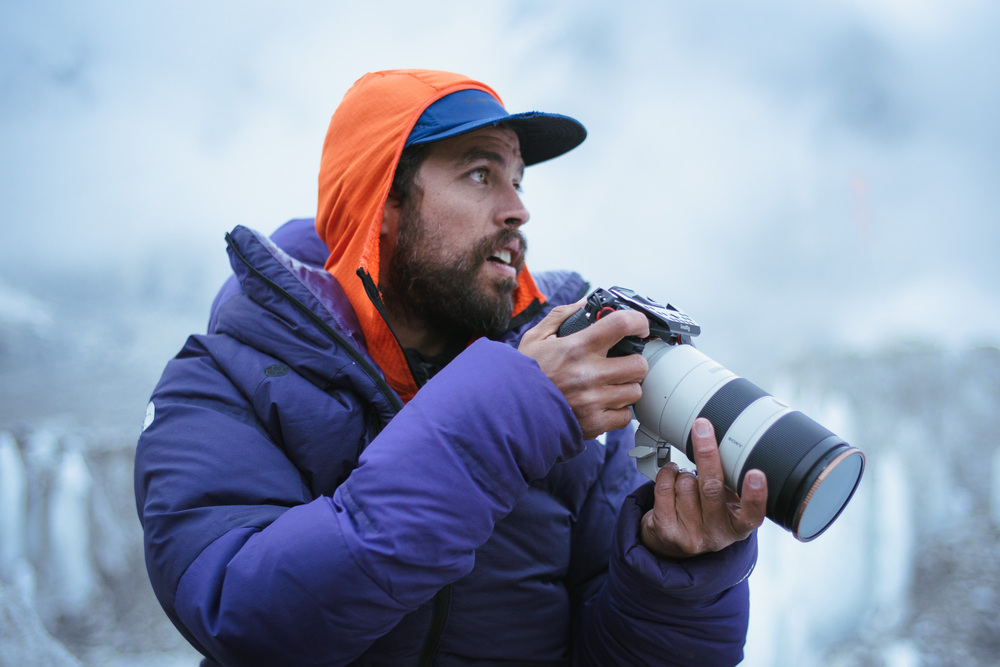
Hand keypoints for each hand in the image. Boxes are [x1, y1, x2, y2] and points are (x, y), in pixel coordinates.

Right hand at [518, 300, 648, 439]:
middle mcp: (588, 374)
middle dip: (633, 361)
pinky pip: (625, 416)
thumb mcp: (536, 338)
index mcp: (576, 348)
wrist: (509, 412)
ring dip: (626, 387)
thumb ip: (562, 316)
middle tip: (622, 362)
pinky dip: (618, 411)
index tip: (639, 327)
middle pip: (639, 364)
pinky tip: (603, 404)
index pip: (621, 324)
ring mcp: (593, 401)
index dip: (637, 322)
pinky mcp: (594, 424)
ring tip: (610, 385)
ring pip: (635, 391)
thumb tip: (585, 303)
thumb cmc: (524, 376)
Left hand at [641, 418, 767, 558]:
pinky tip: (672, 477)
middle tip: (703, 427)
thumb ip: (731, 485)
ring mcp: (690, 534)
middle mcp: (716, 534)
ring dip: (684, 472)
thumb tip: (730, 445)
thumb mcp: (727, 507)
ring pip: (685, 483)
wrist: (674, 545)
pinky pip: (664, 487)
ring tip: (687, 480)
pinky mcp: (666, 530)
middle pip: (712, 488)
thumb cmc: (707, 516)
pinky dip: (667, 473)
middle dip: (706, 453)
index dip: (755, 494)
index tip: (756, 473)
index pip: (752, 514)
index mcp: (738, 527)